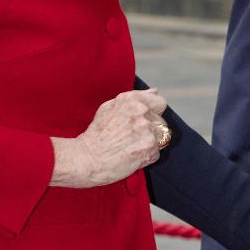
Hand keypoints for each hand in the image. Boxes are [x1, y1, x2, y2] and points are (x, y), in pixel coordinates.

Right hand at [50, 89, 166, 187]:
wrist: (88, 158)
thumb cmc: (96, 135)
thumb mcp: (109, 107)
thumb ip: (135, 98)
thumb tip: (154, 91)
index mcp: (132, 101)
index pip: (159, 102)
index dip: (155, 112)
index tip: (146, 120)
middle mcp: (141, 113)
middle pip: (161, 122)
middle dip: (151, 130)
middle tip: (132, 138)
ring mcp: (147, 130)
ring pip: (161, 137)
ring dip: (150, 143)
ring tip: (132, 147)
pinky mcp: (150, 148)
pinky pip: (156, 153)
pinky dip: (146, 157)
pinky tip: (132, 155)